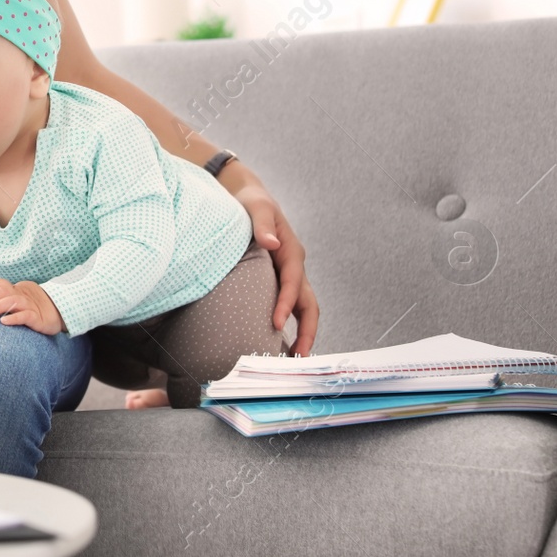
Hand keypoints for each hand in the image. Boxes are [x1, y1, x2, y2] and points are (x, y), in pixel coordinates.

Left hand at [0, 277, 64, 335]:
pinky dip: (14, 318)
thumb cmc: (35, 309)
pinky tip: (4, 321)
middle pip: (5, 292)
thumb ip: (5, 301)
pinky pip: (24, 316)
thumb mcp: (19, 302)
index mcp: (17, 291)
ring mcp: (31, 307)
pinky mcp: (38, 319)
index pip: (1, 285)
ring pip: (13, 302)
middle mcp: (23, 296)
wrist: (60, 314)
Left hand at [220, 163, 319, 355]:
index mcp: (291, 251)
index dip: (286, 303)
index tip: (275, 323)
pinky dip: (290, 325)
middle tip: (299, 357)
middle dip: (306, 330)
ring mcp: (289, 275)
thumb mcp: (257, 207)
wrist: (248, 197)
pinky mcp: (279, 280)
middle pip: (308, 303)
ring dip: (302, 333)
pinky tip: (279, 343)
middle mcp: (294, 267)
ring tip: (294, 359)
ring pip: (303, 309)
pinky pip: (290, 306)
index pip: (293, 282)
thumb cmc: (252, 202)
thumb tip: (271, 242)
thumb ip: (263, 223)